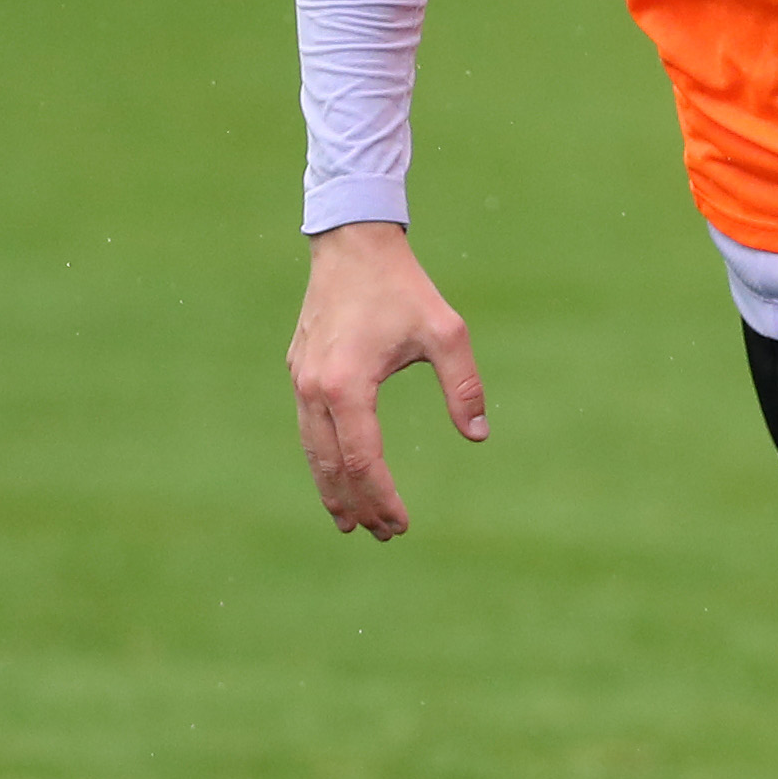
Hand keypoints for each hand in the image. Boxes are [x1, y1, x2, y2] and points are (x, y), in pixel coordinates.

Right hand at [287, 223, 486, 540]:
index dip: (383, 497)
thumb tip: (479, 436)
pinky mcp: (298, 371)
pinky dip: (322, 459)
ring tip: (352, 522)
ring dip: (333, 490)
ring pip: (313, 452)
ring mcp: (301, 381)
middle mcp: (315, 389)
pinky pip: (307, 429)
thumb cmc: (402, 287)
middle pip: (332, 466)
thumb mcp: (446, 332)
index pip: (362, 460)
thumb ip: (464, 386)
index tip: (402, 525)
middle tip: (383, 535)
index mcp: (348, 385)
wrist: (352, 243)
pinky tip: (336, 474)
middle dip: (358, 505)